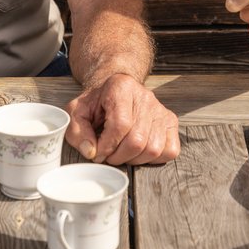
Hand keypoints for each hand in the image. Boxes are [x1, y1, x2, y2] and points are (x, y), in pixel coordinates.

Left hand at [66, 72, 180, 165]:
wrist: (116, 91)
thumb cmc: (97, 103)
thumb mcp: (77, 112)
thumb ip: (76, 131)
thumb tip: (90, 151)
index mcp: (121, 88)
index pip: (120, 124)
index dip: (107, 146)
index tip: (97, 153)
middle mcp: (145, 97)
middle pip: (137, 140)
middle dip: (119, 156)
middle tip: (108, 155)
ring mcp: (161, 110)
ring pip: (153, 149)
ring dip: (134, 160)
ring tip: (122, 153)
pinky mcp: (171, 121)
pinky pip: (170, 150)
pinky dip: (154, 159)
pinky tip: (139, 152)